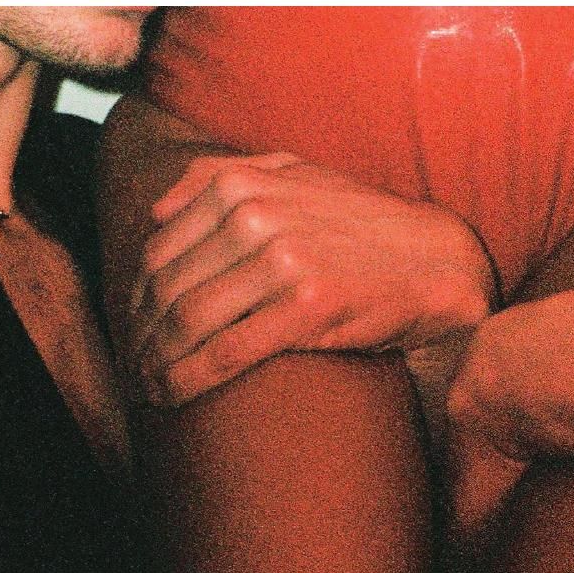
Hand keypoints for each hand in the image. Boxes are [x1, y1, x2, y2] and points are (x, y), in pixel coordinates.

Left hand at [129, 151, 497, 405]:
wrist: (438, 261)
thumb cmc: (363, 227)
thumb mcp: (297, 176)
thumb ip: (225, 176)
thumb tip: (159, 210)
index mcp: (243, 184)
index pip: (161, 250)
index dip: (137, 299)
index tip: (135, 332)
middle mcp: (256, 215)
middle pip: (166, 288)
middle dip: (140, 337)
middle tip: (135, 370)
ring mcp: (281, 259)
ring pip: (187, 322)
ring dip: (154, 363)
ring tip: (148, 388)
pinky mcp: (306, 305)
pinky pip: (224, 351)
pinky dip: (186, 380)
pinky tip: (171, 396)